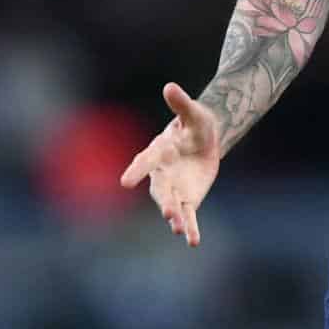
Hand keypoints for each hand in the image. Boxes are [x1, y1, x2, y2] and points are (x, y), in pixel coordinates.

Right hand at [119, 83, 221, 245]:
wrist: (204, 140)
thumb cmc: (195, 124)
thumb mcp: (194, 113)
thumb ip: (181, 103)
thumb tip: (170, 86)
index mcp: (158, 152)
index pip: (145, 162)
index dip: (136, 171)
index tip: (125, 182)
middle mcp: (161, 174)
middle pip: (160, 190)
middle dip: (165, 201)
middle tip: (169, 213)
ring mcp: (174, 188)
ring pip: (173, 206)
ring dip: (176, 218)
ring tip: (180, 229)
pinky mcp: (188, 199)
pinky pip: (188, 216)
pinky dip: (190, 228)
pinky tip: (193, 241)